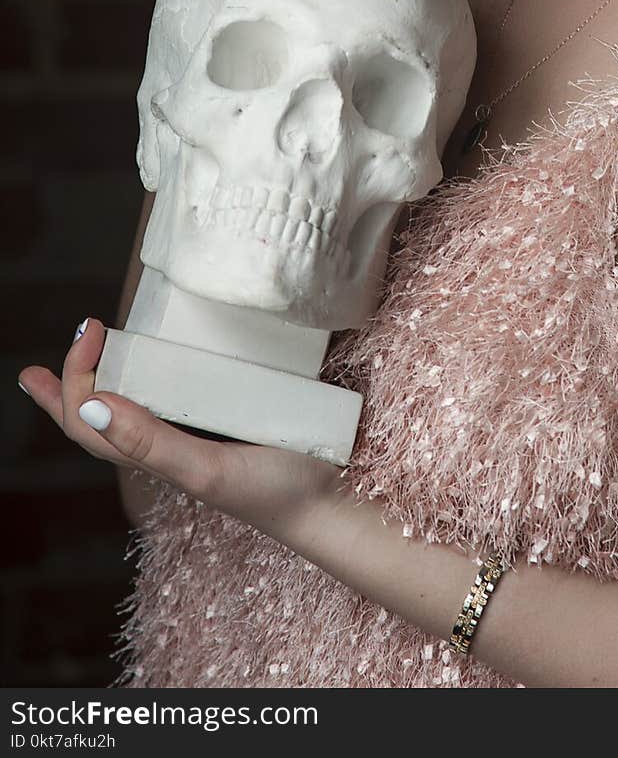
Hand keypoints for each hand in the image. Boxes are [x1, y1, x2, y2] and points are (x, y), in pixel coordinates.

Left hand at [18, 318, 340, 543]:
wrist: (335, 503)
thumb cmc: (275, 491)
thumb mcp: (206, 469)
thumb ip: (151, 441)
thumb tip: (90, 403)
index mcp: (154, 458)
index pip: (86, 425)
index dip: (68, 383)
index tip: (88, 332)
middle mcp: (169, 444)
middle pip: (103, 413)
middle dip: (77, 377)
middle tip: (84, 329)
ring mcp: (201, 431)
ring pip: (141, 402)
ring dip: (114, 373)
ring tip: (104, 340)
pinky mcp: (233, 417)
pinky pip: (184, 393)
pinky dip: (164, 370)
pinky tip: (175, 352)